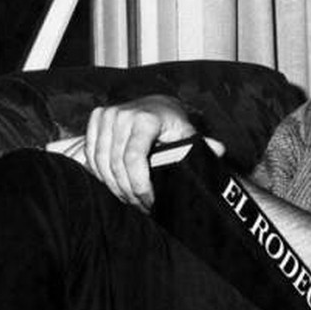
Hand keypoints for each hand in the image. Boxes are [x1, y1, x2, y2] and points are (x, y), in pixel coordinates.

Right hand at [45, 98, 224, 210]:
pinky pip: (91, 154)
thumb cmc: (172, 122)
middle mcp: (123, 114)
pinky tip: (114, 184)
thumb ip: (200, 144)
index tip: (149, 201)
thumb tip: (219, 150)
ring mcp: (107, 115)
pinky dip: (100, 173)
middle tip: (140, 205)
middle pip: (116, 165)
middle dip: (128, 191)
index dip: (139, 185)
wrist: (155, 104)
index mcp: (146, 119)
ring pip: (101, 162)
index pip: (134, 158)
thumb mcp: (188, 133)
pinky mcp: (96, 118)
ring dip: (113, 186)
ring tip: (129, 198)